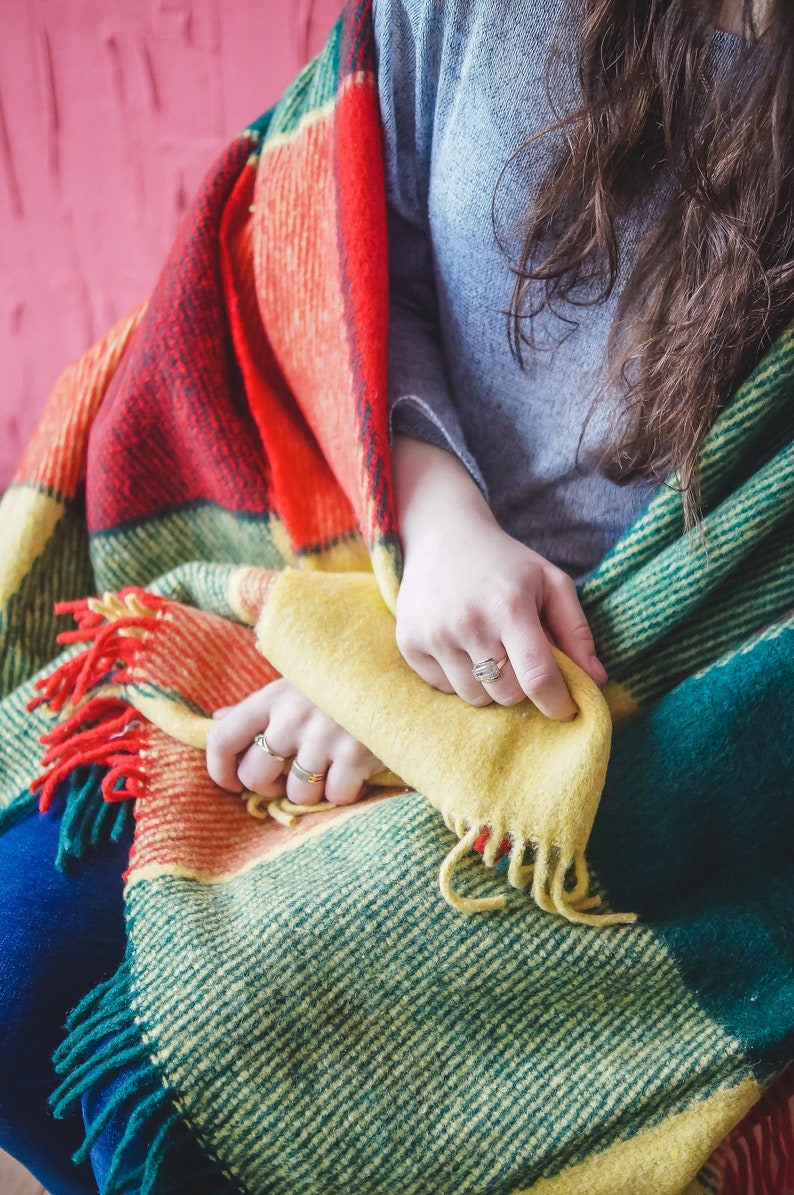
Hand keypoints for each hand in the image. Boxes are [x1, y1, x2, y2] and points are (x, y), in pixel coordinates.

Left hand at [206, 678, 383, 805]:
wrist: (398, 672)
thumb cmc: (339, 681)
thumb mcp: (295, 683)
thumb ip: (259, 706)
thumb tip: (218, 718)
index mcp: (271, 697)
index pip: (222, 738)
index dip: (219, 769)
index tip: (231, 784)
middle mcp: (292, 718)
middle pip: (255, 776)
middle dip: (269, 787)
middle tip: (289, 777)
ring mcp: (323, 737)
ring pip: (297, 793)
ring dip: (313, 790)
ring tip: (328, 769)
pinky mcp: (355, 755)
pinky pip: (335, 796)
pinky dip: (345, 791)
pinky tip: (354, 770)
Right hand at [393, 436, 606, 719]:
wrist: (442, 535)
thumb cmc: (505, 562)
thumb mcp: (550, 581)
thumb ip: (577, 631)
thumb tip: (596, 680)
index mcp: (510, 606)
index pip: (537, 677)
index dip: (557, 702)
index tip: (565, 708)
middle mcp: (469, 622)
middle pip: (507, 694)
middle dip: (522, 686)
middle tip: (519, 658)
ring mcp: (434, 634)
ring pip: (475, 697)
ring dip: (489, 685)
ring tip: (488, 650)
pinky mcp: (409, 642)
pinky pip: (443, 688)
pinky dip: (458, 677)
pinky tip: (461, 645)